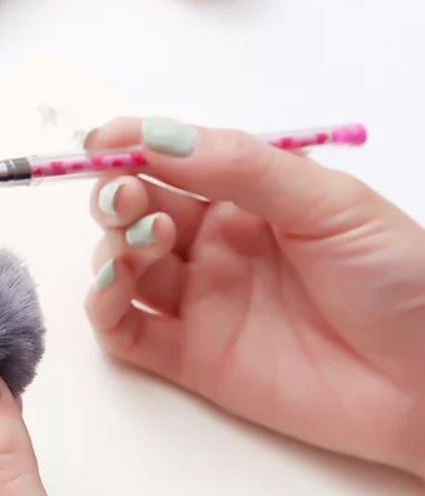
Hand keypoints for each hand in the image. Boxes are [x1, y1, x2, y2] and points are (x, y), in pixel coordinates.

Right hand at [85, 117, 424, 477]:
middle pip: (137, 213)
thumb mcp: (329, 203)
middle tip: (127, 198)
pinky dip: (102, 306)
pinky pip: (125, 331)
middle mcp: (214, 248)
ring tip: (145, 242)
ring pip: (123, 267)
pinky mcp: (189, 358)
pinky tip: (111, 286)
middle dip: (117, 197)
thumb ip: (242, 168)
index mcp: (247, 200)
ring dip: (112, 247)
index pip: (171, 162)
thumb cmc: (399, 279)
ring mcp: (199, 303)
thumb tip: (157, 137)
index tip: (101, 143)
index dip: (130, 147)